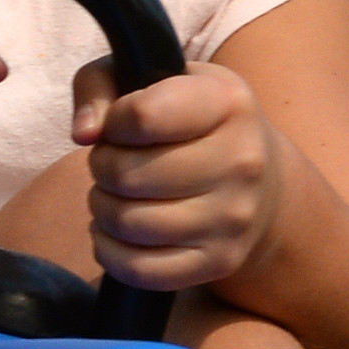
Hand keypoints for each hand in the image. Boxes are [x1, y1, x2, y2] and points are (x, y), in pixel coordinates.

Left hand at [73, 59, 286, 292]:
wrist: (263, 183)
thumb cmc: (192, 121)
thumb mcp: (155, 78)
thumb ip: (102, 84)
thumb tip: (84, 132)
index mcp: (227, 102)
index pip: (141, 116)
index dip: (113, 123)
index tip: (121, 126)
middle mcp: (241, 161)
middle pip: (127, 175)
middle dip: (102, 168)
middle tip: (114, 164)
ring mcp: (234, 218)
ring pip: (128, 223)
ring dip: (102, 209)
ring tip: (116, 195)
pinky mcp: (221, 261)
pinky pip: (140, 270)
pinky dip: (110, 252)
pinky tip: (115, 233)